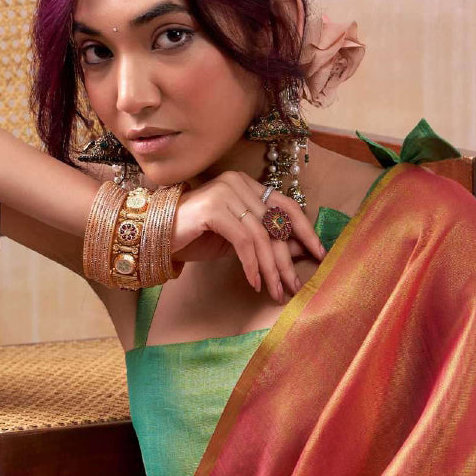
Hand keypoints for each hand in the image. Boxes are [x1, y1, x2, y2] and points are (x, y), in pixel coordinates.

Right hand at [169, 171, 326, 302]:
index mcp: (247, 184)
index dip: (306, 230)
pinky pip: (243, 241)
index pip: (287, 205)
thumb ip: (266, 240)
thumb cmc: (196, 237)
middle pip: (275, 225)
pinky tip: (254, 282)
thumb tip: (299, 250)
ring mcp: (226, 192)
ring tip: (275, 291)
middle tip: (294, 286)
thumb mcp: (238, 240)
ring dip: (271, 269)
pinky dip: (251, 265)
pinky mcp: (214, 208)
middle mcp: (238, 183)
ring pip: (262, 236)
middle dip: (287, 260)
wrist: (155, 235)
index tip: (320, 254)